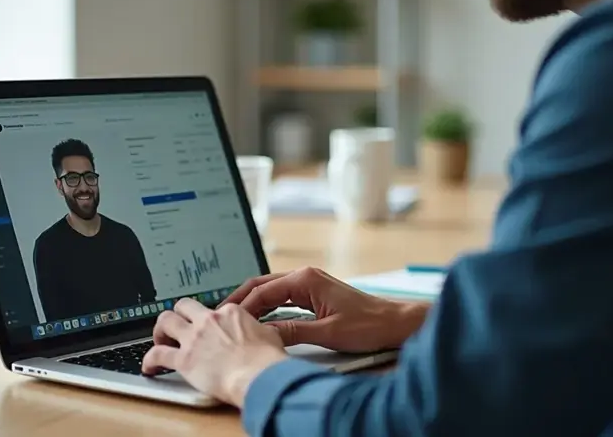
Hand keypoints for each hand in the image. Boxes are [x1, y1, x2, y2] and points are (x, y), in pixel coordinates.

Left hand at [141, 298, 287, 406]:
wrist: (259, 375)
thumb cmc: (267, 360)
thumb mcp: (269, 335)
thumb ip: (259, 330)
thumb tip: (262, 333)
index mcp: (229, 313)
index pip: (212, 310)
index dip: (208, 320)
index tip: (207, 330)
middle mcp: (208, 321)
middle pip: (183, 306)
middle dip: (178, 315)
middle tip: (177, 327)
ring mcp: (194, 339)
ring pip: (165, 322)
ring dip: (160, 331)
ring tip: (160, 341)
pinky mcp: (183, 360)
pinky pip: (157, 355)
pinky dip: (149, 360)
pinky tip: (149, 367)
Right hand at [221, 267, 429, 352]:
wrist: (394, 322)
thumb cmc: (368, 325)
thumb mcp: (327, 332)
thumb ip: (293, 331)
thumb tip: (263, 334)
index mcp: (305, 279)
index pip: (262, 290)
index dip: (242, 306)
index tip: (226, 320)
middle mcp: (305, 277)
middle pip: (262, 285)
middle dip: (240, 299)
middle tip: (219, 315)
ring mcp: (310, 284)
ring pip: (271, 291)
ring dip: (253, 303)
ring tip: (233, 319)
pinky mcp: (315, 294)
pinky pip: (283, 298)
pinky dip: (268, 307)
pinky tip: (258, 320)